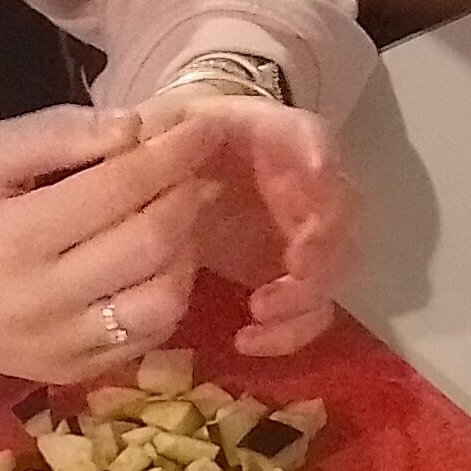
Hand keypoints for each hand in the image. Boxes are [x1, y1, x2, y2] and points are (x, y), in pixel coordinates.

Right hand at [0, 104, 217, 386]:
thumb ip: (56, 134)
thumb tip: (135, 125)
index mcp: (12, 238)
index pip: (120, 187)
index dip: (172, 151)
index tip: (203, 123)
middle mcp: (42, 300)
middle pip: (151, 242)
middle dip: (188, 192)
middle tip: (200, 162)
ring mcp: (59, 346)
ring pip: (163, 299)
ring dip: (187, 248)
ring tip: (180, 211)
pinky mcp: (69, 373)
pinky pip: (147, 338)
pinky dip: (169, 294)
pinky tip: (160, 261)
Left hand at [135, 84, 360, 355]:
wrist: (177, 170)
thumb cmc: (166, 143)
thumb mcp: (149, 130)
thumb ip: (135, 132)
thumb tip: (130, 135)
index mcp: (269, 133)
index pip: (309, 137)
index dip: (317, 156)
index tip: (313, 176)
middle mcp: (303, 181)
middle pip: (341, 211)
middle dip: (323, 247)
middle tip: (290, 276)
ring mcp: (304, 230)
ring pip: (335, 265)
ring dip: (307, 296)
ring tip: (258, 315)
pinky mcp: (292, 273)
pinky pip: (310, 308)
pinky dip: (289, 330)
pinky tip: (247, 340)